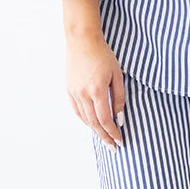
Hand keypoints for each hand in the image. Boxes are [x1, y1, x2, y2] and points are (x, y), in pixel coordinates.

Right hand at [65, 32, 125, 150]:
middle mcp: (83, 94)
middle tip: (113, 148)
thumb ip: (119, 98)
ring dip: (95, 131)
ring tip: (105, 139)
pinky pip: (77, 111)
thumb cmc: (103, 55)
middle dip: (105, 137)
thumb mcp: (117, 75)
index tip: (120, 141)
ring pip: (85, 119)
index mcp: (97, 90)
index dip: (113, 133)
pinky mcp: (69, 90)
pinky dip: (85, 120)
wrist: (82, 40)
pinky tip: (93, 125)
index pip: (105, 120)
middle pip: (94, 123)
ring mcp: (74, 93)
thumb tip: (120, 118)